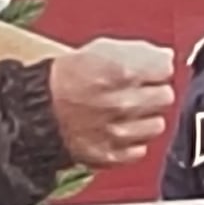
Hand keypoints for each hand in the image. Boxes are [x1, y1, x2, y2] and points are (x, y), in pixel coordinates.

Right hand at [48, 40, 179, 171]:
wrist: (37, 111)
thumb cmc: (65, 79)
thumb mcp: (101, 49)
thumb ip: (139, 51)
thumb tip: (165, 56)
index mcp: (122, 72)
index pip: (166, 68)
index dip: (156, 68)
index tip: (148, 71)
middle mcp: (123, 103)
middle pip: (165, 97)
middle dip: (152, 92)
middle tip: (133, 91)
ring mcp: (118, 132)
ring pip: (157, 125)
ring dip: (144, 118)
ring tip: (124, 112)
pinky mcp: (112, 155)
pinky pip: (139, 149)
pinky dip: (131, 141)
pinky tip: (116, 129)